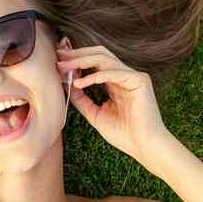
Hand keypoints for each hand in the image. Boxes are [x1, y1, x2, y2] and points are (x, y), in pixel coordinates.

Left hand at [56, 45, 172, 167]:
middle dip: (77, 54)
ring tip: (63, 67)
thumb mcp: (95, 114)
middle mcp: (125, 76)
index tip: (58, 62)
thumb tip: (67, 85)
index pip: (95, 63)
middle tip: (59, 56)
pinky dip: (94, 77)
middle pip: (99, 54)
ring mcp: (134, 76)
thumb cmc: (124, 135)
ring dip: (81, 61)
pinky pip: (113, 73)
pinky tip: (79, 83)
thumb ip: (82, 99)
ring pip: (105, 58)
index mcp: (116, 82)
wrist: (143, 147)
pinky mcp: (140, 80)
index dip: (77, 60)